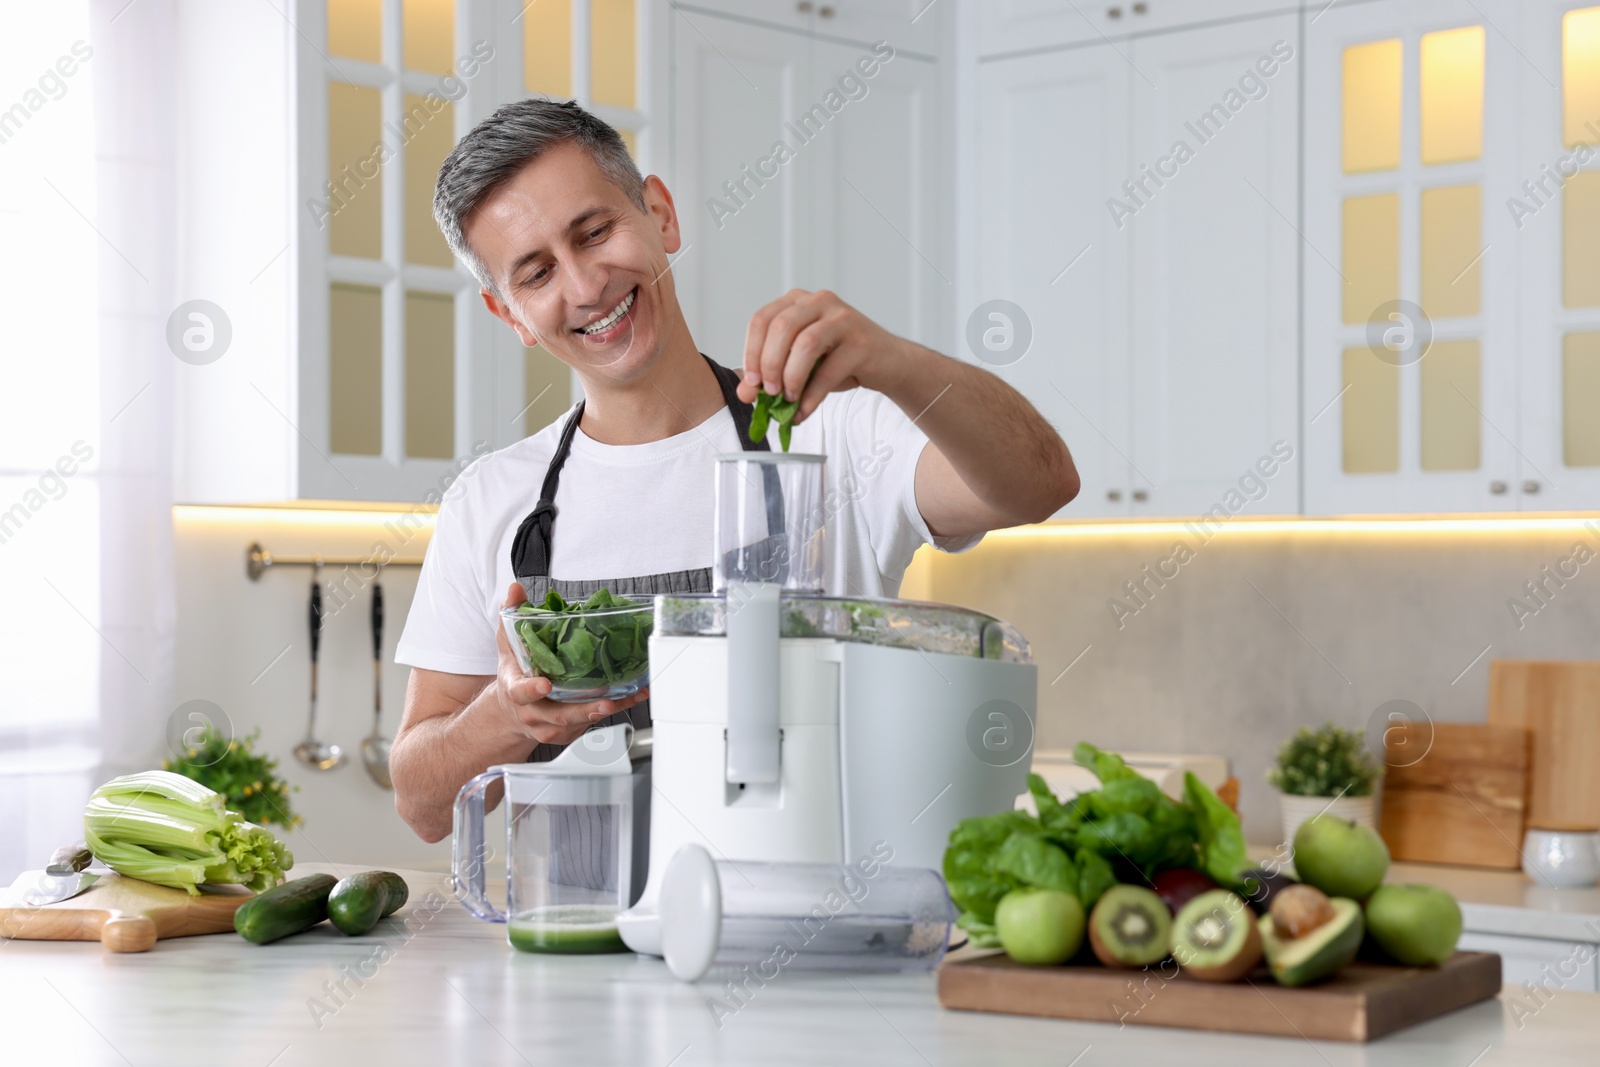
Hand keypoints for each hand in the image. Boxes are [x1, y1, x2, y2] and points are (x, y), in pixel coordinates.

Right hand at [491, 582, 648, 747]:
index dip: (532, 690)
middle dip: (582, 710)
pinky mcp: (569, 730)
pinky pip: (592, 723)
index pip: (520, 692)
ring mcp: (551, 725)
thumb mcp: (508, 642)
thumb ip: (511, 615)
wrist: (511, 711)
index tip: (545, 685)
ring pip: (578, 722)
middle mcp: (533, 712)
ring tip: (626, 698)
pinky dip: (615, 709)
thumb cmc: (515, 673)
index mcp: (515, 690)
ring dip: (604, 711)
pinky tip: (631, 697)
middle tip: (604, 701)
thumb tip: (516, 589)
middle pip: (558, 715)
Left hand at [737, 289, 916, 422]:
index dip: (751, 352)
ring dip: (791, 377)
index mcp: (798, 301)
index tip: (750, 383)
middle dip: (769, 364)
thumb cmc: (841, 360)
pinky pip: (829, 369)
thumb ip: (771, 376)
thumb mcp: (801, 365)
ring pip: (805, 344)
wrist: (889, 364)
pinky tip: (804, 411)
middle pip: (781, 327)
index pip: (762, 320)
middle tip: (768, 392)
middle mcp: (820, 302)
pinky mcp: (861, 341)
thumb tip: (745, 394)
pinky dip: (812, 395)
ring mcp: (843, 319)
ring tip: (788, 400)